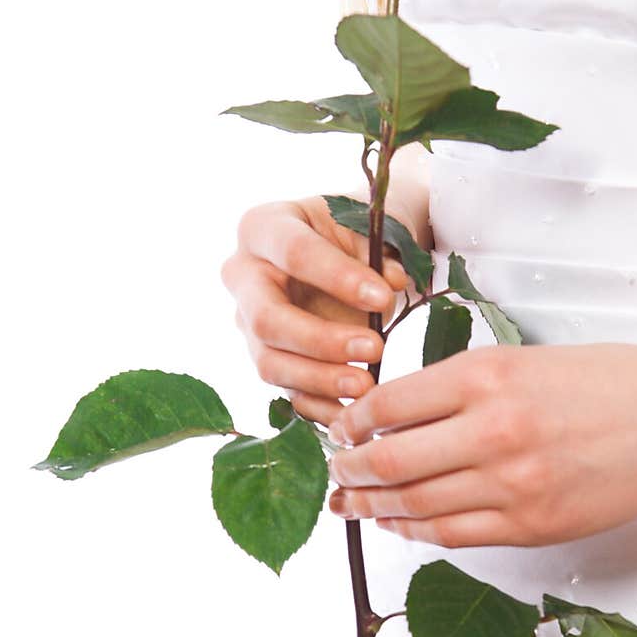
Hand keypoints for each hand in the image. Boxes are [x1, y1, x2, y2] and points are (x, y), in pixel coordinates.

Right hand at [221, 194, 412, 425]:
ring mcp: (249, 323)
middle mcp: (244, 277)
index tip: (384, 297)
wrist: (349, 249)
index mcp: (263, 228)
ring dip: (320, 379)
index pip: (293, 253)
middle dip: (321, 340)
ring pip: (269, 363)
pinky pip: (285, 392)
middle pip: (265, 318)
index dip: (338, 277)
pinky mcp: (269, 357)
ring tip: (367, 386)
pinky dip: (319, 408)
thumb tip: (392, 282)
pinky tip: (351, 413)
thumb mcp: (368, 222)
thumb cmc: (355, 230)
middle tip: (375, 348)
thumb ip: (379, 249)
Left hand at [326, 342, 636, 545]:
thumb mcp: (524, 359)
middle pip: (391, 461)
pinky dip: (416, 531)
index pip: (390, 404)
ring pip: (416, 505)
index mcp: (488, 375)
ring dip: (374, 506)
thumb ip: (462, 386)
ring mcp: (514, 483)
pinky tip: (400, 524)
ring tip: (353, 503)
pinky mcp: (533, 524)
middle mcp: (494, 429)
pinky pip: (454, 535)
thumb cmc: (605, 381)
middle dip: (350, 469)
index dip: (353, 421)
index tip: (342, 427)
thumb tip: (395, 416)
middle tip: (336, 470)